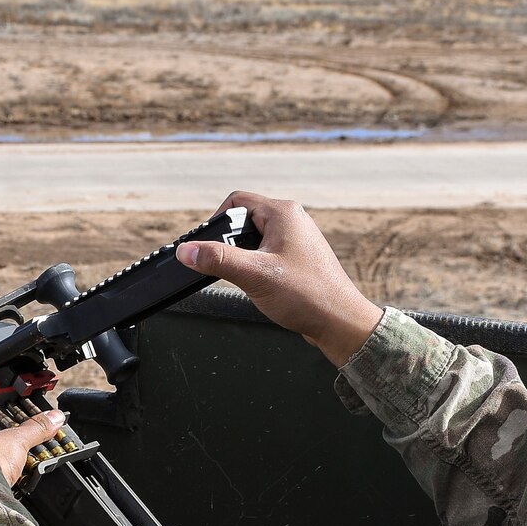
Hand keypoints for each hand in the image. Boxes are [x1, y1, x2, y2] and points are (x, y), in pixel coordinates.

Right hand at [176, 191, 382, 364]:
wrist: (339, 323)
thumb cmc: (307, 296)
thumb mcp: (254, 275)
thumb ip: (218, 260)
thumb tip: (187, 251)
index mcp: (283, 212)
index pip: (236, 202)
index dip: (215, 223)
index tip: (206, 247)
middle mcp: (292, 220)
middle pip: (243, 221)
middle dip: (229, 244)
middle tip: (226, 267)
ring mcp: (296, 239)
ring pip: (254, 239)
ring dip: (243, 257)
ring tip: (247, 278)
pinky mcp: (298, 258)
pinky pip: (266, 254)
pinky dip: (256, 267)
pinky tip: (260, 285)